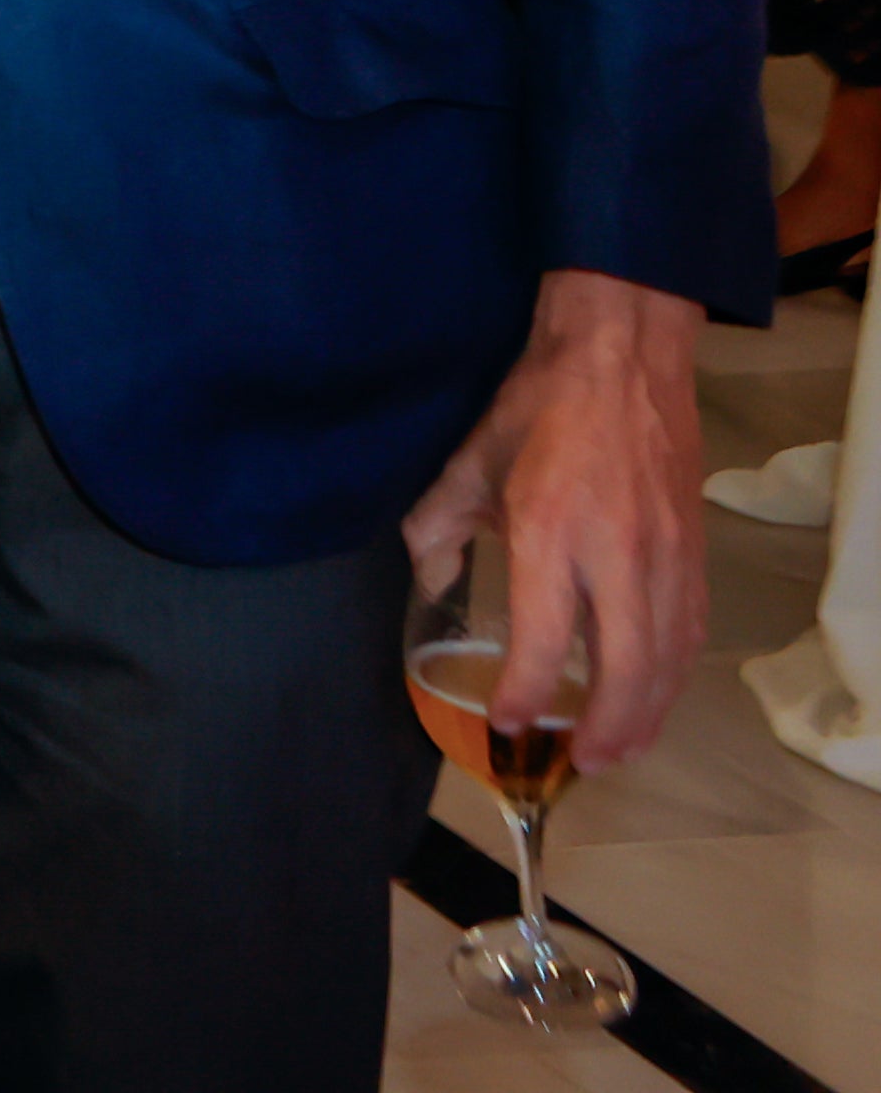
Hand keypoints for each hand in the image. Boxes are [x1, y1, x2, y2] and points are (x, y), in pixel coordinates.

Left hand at [401, 269, 706, 770]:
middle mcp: (617, 553)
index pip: (544, 637)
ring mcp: (665, 555)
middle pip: (626, 668)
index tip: (511, 722)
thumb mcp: (469, 462)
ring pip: (667, 658)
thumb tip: (427, 574)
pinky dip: (674, 676)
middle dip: (605, 727)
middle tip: (581, 762)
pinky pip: (688, 631)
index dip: (529, 692)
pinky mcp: (693, 552)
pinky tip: (655, 698)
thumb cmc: (540, 407)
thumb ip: (438, 524)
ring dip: (647, 714)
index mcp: (552, 530)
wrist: (622, 358)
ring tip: (620, 750)